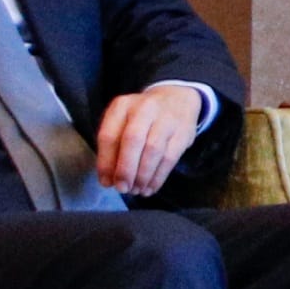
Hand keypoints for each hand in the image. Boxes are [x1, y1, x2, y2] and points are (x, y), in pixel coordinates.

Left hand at [95, 81, 208, 197]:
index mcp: (122, 106)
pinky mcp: (183, 132)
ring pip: (153, 151)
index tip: (106, 182)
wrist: (177, 97)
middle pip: (132, 141)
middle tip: (123, 188)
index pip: (109, 135)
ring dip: (143, 175)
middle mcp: (144, 109)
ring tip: (137, 190)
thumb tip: (110, 179)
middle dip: (126, 169)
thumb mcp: (123, 120)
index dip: (106, 162)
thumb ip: (114, 146)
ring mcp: (166, 119)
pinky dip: (159, 176)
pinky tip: (151, 187)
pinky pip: (170, 158)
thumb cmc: (142, 116)